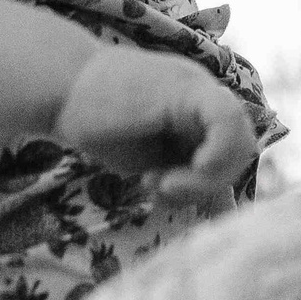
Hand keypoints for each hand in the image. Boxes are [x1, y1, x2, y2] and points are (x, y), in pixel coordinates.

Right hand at [49, 46, 258, 205]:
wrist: (58, 89)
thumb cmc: (95, 124)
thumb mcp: (149, 162)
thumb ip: (186, 178)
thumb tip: (224, 211)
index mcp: (200, 114)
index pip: (234, 154)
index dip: (212, 185)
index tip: (170, 197)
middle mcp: (206, 99)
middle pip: (242, 151)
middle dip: (209, 184)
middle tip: (162, 190)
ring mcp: (199, 89)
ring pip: (240, 140)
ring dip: (205, 177)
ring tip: (160, 183)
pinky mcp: (187, 88)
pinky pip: (226, 121)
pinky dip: (212, 155)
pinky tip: (174, 173)